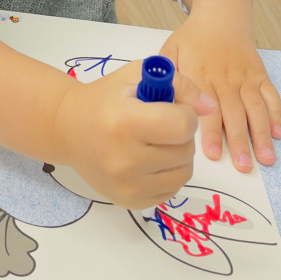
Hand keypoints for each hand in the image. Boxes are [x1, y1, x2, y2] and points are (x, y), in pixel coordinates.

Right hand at [52, 60, 215, 208]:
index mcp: (124, 123)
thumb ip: (180, 85)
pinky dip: (168, 174)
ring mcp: (126, 186)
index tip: (170, 107)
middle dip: (180, 134)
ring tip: (154, 141)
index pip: (182, 125)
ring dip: (177, 155)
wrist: (69, 129)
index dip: (184, 112)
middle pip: (185, 150)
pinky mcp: (130, 202)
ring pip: (184, 173)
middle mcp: (124, 160)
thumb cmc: (106, 99)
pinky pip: (172, 190)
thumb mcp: (138, 76)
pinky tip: (148, 160)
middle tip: (158, 124)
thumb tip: (211, 107)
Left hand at [159, 15, 280, 172]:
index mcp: (202, 74)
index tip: (214, 154)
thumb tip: (156, 102)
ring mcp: (245, 77)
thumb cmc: (192, 38)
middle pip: (235, 113)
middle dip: (240, 141)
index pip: (207, 108)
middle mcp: (226, 78)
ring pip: (256, 108)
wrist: (220, 16)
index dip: (210, 132)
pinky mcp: (259, 74)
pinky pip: (270, 95)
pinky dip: (276, 114)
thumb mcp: (171, 51)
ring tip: (266, 158)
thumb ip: (165, 77)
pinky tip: (278, 134)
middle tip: (244, 166)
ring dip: (261, 134)